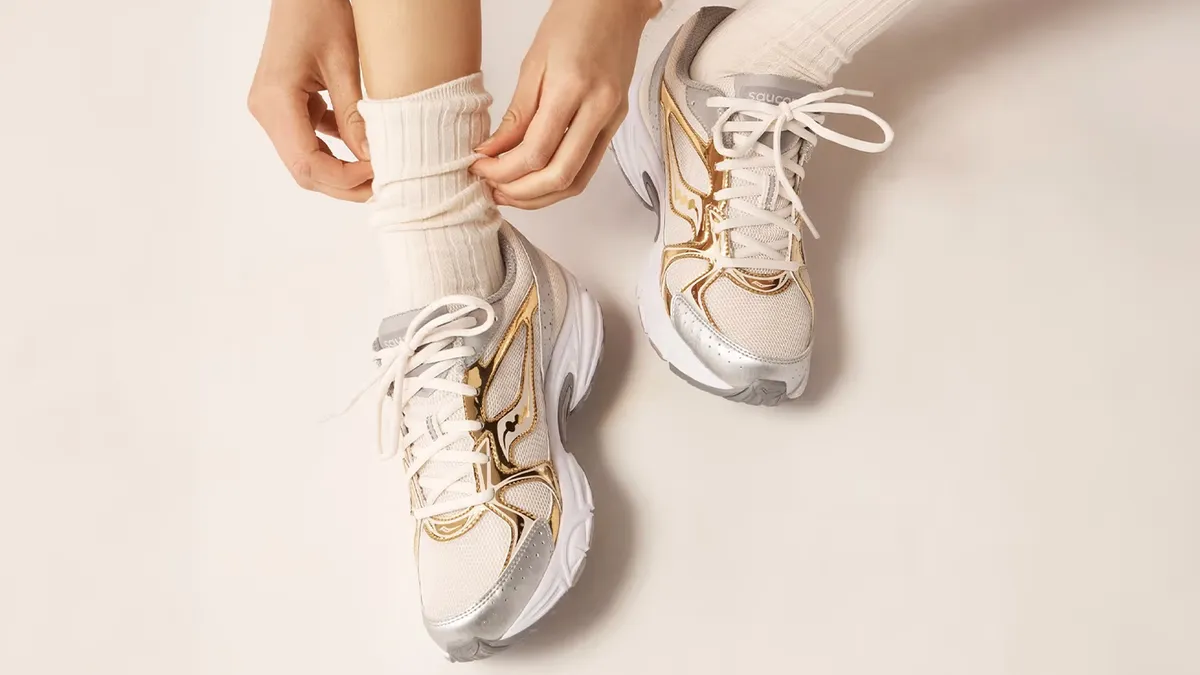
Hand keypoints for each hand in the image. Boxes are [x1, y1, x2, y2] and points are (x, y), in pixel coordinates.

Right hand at [248, 0, 372, 201]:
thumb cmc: (320, 8)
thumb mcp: (344, 60)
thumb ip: (355, 114)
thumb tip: (373, 160)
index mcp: (275, 100)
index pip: (307, 164)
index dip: (345, 180)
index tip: (380, 176)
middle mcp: (266, 110)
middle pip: (305, 170)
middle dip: (345, 184)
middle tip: (385, 186)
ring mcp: (273, 109)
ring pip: (307, 160)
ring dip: (342, 171)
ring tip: (379, 172)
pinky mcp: (285, 104)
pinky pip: (310, 139)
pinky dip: (337, 150)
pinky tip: (365, 147)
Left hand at [471, 0, 658, 208]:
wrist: (615, 6)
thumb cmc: (574, 21)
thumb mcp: (533, 63)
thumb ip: (516, 114)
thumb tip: (492, 151)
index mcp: (573, 88)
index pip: (536, 151)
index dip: (503, 170)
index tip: (480, 168)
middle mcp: (599, 109)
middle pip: (559, 176)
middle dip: (521, 192)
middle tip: (492, 189)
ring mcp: (612, 120)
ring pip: (577, 181)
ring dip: (541, 196)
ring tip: (510, 192)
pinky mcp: (615, 126)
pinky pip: (587, 168)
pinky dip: (559, 182)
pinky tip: (535, 179)